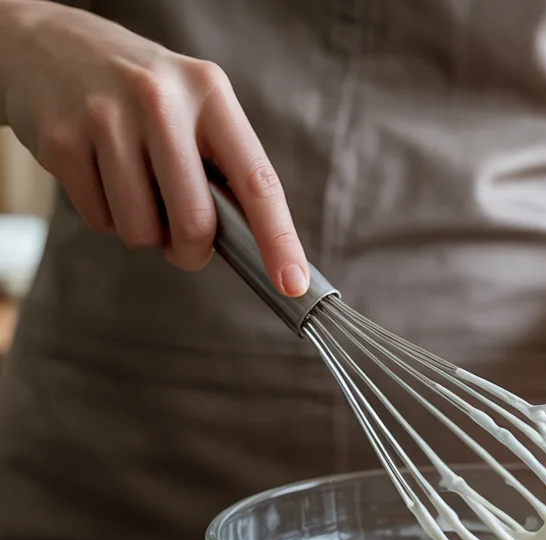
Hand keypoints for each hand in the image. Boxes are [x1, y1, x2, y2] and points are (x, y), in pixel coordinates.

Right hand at [0, 0, 306, 293]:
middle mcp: (160, 99)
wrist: (47, 44)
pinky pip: (101, 221)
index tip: (292, 283)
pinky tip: (100, 175)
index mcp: (210, 94)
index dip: (278, 240)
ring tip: (135, 189)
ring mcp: (106, 117)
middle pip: (195, 222)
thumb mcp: (194, 107)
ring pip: (143, 231)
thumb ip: (225, 168)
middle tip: (183, 243)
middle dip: (192, 251)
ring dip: (144, 233)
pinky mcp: (61, 140)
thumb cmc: (140, 94)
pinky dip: (107, 216)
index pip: (257, 182)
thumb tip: (255, 246)